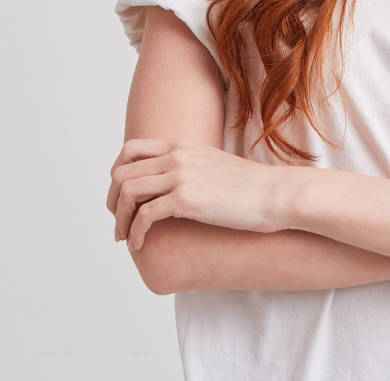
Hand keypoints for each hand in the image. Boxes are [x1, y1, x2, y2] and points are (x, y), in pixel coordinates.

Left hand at [107, 137, 291, 250]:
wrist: (276, 195)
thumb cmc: (250, 188)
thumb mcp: (213, 166)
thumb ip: (189, 168)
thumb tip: (172, 187)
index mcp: (181, 144)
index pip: (129, 150)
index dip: (118, 175)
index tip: (121, 199)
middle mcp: (176, 155)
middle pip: (121, 172)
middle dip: (113, 201)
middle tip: (119, 224)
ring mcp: (180, 175)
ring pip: (127, 192)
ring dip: (120, 219)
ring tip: (125, 238)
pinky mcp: (187, 199)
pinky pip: (145, 215)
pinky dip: (136, 232)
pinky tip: (139, 245)